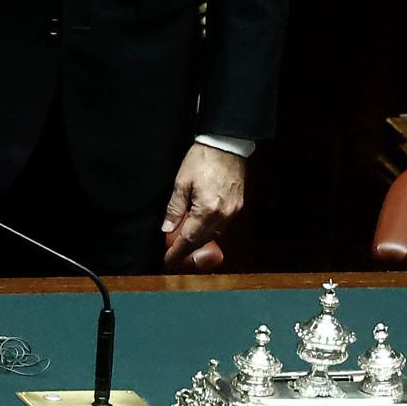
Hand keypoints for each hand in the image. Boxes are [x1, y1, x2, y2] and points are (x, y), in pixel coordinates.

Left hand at [162, 142, 245, 261]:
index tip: (167, 261)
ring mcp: (233, 211)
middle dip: (187, 249)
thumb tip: (167, 228)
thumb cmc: (202, 159)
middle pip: (203, 240)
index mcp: (207, 210)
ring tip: (185, 240)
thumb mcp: (182, 182)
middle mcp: (223, 215)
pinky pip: (223, 224)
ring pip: (215, 234)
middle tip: (173, 253)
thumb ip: (174, 208)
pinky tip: (201, 225)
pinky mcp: (239, 205)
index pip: (189, 239)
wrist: (226, 143)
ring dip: (199, 239)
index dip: (177, 253)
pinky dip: (211, 228)